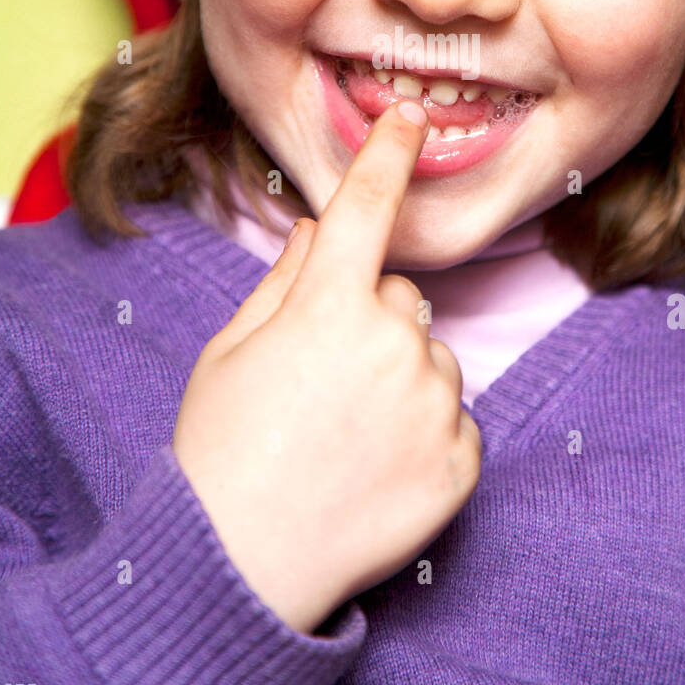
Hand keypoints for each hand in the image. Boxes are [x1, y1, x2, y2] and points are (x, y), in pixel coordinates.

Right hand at [172, 99, 481, 634]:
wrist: (239, 568)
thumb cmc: (222, 450)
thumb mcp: (232, 351)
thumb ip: (286, 280)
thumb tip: (325, 230)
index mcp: (329, 308)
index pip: (366, 210)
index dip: (386, 156)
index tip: (406, 117)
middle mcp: (394, 345)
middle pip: (403, 301)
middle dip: (371, 324)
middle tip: (323, 385)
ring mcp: (434, 406)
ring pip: (433, 361)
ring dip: (403, 383)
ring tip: (347, 438)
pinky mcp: (463, 463)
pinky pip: (457, 421)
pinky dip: (427, 438)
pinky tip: (378, 470)